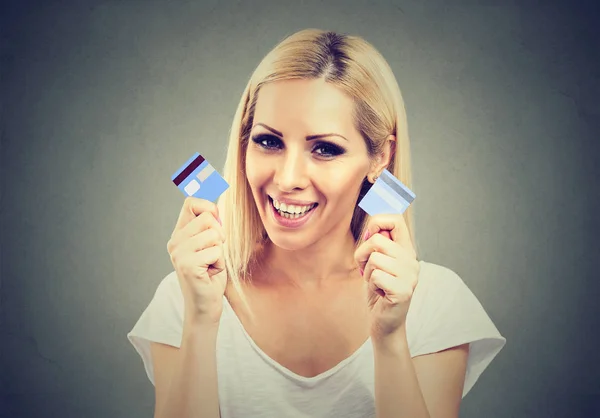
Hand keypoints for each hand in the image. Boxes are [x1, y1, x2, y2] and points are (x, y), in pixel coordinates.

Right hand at [166, 197, 226, 325]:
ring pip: (214, 234)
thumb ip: (210, 226)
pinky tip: (210, 273)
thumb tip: (216, 205)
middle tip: (214, 252)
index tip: (216, 220)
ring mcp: (179, 253)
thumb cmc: (211, 275)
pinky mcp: (187, 265)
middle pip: (208, 218)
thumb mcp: (211, 245)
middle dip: (220, 235)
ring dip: (220, 251)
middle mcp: (175, 242)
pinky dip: (220, 262)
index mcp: (179, 234)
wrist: (205, 305)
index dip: (209, 206)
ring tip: (211, 264)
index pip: (191, 203)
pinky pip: (216, 251)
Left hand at [354, 214, 419, 339]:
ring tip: (376, 283)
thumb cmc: (378, 290)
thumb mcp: (376, 263)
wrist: (384, 323)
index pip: (396, 220)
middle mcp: (412, 261)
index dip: (377, 221)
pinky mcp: (403, 291)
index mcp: (407, 250)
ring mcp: (410, 276)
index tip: (368, 235)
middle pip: (377, 240)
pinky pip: (376, 276)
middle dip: (363, 254)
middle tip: (367, 269)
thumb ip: (376, 244)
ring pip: (375, 258)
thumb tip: (372, 225)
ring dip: (367, 272)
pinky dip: (371, 285)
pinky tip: (380, 293)